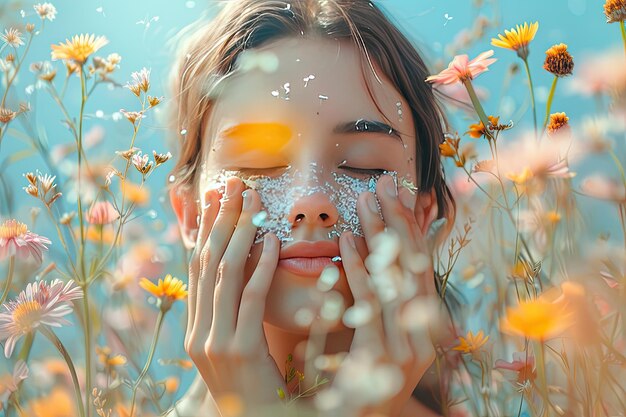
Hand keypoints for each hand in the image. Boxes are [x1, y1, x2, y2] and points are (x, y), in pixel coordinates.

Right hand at [184, 177, 286, 415]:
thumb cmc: (255, 386)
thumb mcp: (237, 346)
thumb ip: (234, 311)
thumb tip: (244, 267)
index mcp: (195, 327)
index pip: (196, 266)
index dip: (203, 229)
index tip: (212, 196)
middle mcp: (197, 331)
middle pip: (206, 261)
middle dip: (220, 219)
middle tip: (232, 183)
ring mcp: (212, 341)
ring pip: (224, 273)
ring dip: (240, 232)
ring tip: (252, 200)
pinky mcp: (238, 350)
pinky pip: (250, 298)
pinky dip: (261, 266)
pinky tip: (272, 242)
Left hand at [329, 174, 442, 415]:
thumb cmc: (359, 380)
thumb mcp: (375, 335)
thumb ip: (376, 298)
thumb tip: (370, 252)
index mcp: (425, 325)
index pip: (420, 266)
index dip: (410, 226)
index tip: (396, 191)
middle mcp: (424, 335)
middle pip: (412, 266)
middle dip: (398, 221)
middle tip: (383, 183)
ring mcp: (405, 349)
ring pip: (393, 279)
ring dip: (379, 236)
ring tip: (365, 200)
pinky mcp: (379, 360)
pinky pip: (368, 305)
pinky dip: (359, 269)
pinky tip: (346, 241)